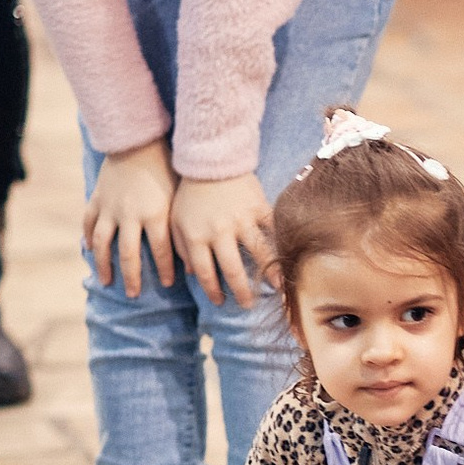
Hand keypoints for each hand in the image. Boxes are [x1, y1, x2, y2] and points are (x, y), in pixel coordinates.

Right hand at [85, 142, 177, 298]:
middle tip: (133, 294)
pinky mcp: (96, 199)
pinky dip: (89, 238)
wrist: (138, 140)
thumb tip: (197, 259)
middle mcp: (129, 214)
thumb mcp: (180, 197)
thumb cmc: (167, 168)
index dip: (165, 269)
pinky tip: (91, 251)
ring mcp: (109, 208)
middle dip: (132, 277)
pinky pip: (89, 223)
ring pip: (103, 243)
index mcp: (154, 214)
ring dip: (104, 264)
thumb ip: (183, 227)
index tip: (169, 284)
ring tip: (107, 281)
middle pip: (128, 254)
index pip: (161, 251)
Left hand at [170, 172, 272, 308]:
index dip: (214, 291)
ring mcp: (242, 219)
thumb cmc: (190, 193)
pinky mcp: (259, 208)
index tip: (220, 302)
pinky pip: (273, 231)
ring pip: (259, 253)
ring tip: (278, 289)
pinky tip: (287, 259)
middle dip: (242, 291)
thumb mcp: (176, 221)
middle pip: (233, 269)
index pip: (206, 272)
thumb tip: (192, 275)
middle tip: (248, 305)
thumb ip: (181, 248)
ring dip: (270, 273)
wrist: (209, 159)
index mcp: (196, 236)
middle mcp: (220, 232)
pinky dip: (281, 246)